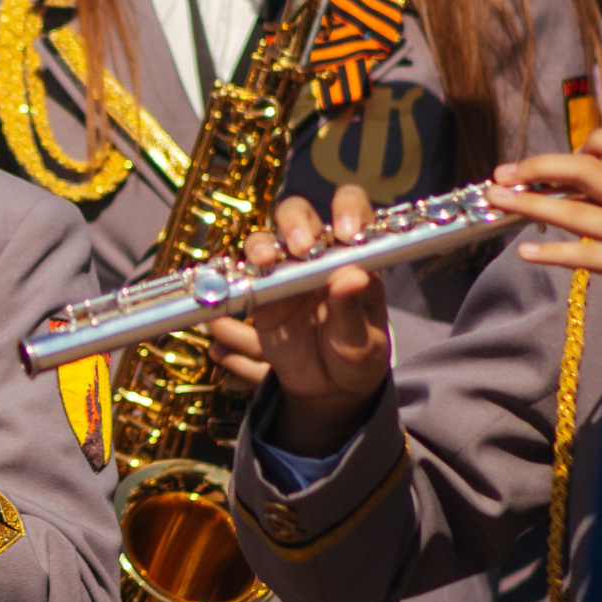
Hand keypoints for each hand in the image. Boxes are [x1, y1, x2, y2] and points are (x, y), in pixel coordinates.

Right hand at [211, 184, 390, 457]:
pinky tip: (241, 282)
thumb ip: (353, 309)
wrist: (328, 389)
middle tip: (301, 248)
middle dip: (297, 223)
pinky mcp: (261, 292)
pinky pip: (245, 274)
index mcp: (354, 256)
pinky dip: (240, 273)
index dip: (348, 211)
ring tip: (264, 261)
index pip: (354, 213)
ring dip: (263, 244)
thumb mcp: (362, 341)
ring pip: (268, 238)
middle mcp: (318, 255)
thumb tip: (353, 275)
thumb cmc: (356, 358)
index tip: (347, 234)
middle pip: (301, 216)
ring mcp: (286, 271)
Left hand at [491, 127, 601, 285]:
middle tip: (504, 174)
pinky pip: (585, 256)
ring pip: (576, 212)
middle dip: (540, 168)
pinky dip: (552, 253)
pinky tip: (526, 253)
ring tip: (498, 200)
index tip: (572, 154)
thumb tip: (579, 178)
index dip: (594, 143)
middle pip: (588, 172)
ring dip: (531, 204)